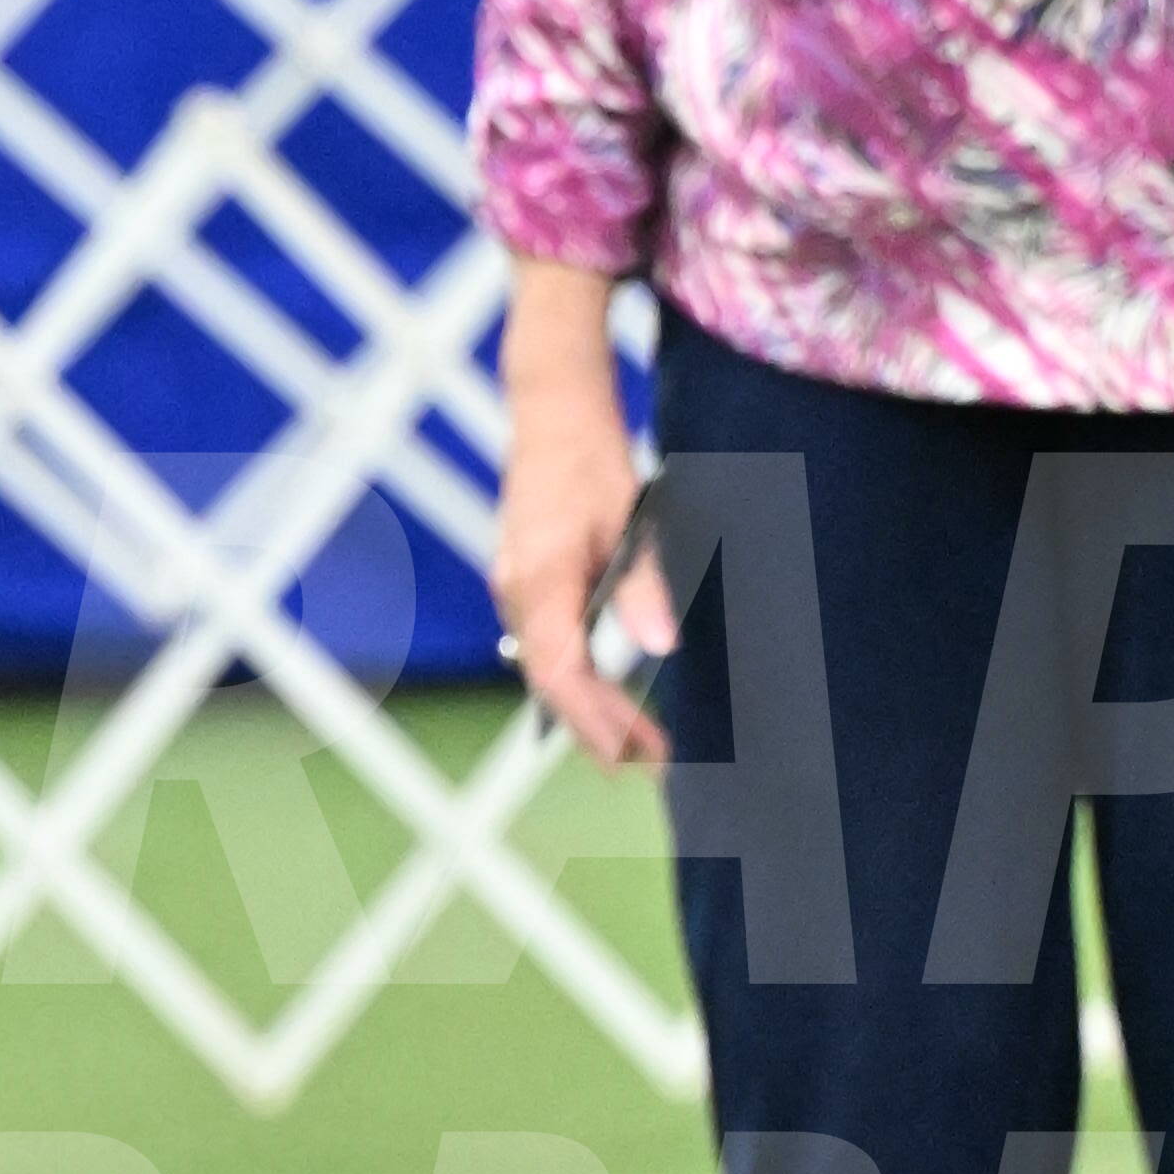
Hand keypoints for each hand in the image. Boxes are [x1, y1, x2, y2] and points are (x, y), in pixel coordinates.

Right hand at [490, 251, 660, 768]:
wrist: (550, 411)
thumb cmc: (592, 457)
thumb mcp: (630, 517)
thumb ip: (641, 585)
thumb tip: (660, 647)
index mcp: (539, 578)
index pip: (559, 669)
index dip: (592, 719)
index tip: (628, 753)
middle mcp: (515, 592)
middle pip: (551, 681)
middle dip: (597, 728)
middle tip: (651, 762)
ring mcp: (513, 590)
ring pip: (546, 669)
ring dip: (590, 709)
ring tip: (639, 743)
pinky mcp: (522, 586)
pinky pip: (546, 648)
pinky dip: (578, 680)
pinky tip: (610, 700)